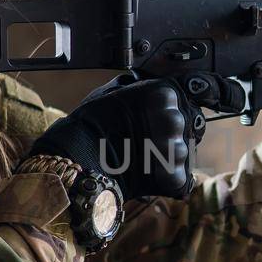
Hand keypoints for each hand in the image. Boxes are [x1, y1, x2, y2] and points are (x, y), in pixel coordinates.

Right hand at [29, 77, 200, 199]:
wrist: (79, 159)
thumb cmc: (90, 124)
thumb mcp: (112, 92)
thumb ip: (135, 87)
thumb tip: (141, 83)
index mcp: (163, 94)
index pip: (177, 101)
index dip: (163, 111)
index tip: (148, 118)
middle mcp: (174, 118)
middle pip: (183, 126)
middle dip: (166, 134)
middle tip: (143, 140)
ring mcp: (176, 149)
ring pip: (182, 152)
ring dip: (166, 157)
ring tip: (141, 157)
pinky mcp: (174, 176)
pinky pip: (179, 177)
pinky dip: (165, 179)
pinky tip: (146, 174)